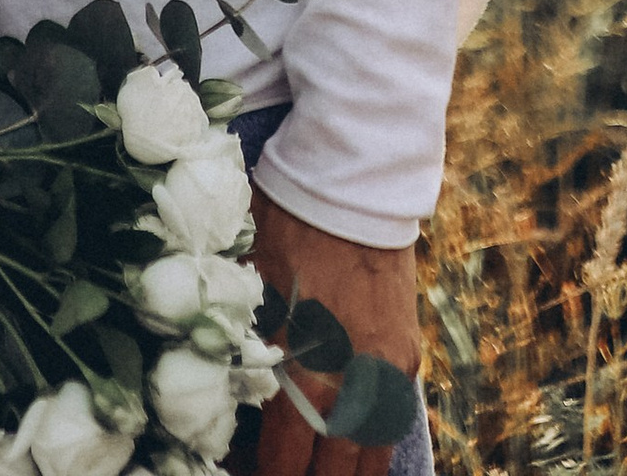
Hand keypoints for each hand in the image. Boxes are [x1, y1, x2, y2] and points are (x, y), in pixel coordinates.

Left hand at [251, 192, 420, 475]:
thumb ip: (242, 344)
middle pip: (337, 472)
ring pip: (372, 456)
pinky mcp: (406, 354)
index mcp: (309, 373)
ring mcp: (388, 374)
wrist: (354, 180)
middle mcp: (356, 386)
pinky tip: (351, 449)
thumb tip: (219, 392)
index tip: (244, 475)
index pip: (287, 463)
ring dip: (346, 473)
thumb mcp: (249, 282)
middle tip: (283, 474)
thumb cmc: (287, 225)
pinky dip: (370, 443)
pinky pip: (392, 421)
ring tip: (320, 472)